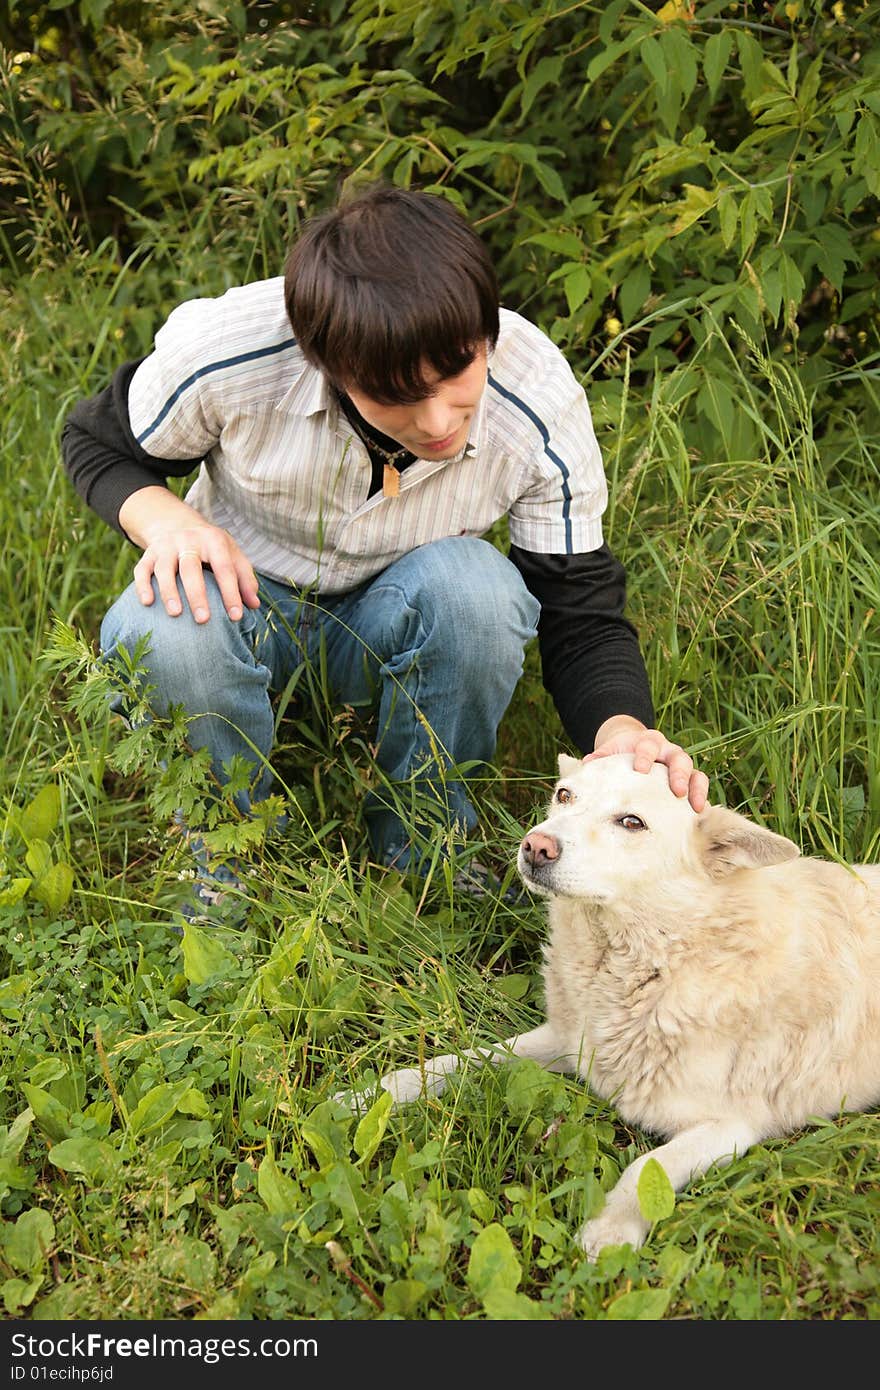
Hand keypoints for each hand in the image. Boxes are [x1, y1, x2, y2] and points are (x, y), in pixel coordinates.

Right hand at [133, 522, 260, 623]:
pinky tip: (147, 603)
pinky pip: (142, 570)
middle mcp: (188, 540)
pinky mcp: (148, 554)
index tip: (236, 616)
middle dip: (197, 594)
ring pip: (164, 568)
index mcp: (213, 540)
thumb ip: (245, 578)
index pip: (224, 568)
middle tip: (203, 620)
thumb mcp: (232, 555)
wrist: (177, 524)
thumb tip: (254, 605)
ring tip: (175, 614)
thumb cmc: (212, 548)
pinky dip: (143, 585)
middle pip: (191, 567)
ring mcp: (165, 546)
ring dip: (168, 591)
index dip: (231, 592)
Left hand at [587, 716, 708, 811]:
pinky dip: (700, 796)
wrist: (634, 747)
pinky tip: (698, 813)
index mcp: (647, 741)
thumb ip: (600, 758)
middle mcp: (668, 750)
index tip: (641, 769)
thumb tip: (586, 765)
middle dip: (679, 774)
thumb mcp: (610, 751)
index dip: (646, 756)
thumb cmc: (621, 753)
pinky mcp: (688, 776)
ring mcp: (680, 764)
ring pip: (694, 770)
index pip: (649, 745)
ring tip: (696, 806)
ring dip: (696, 788)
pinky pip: (699, 783)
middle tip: (677, 790)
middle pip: (679, 757)